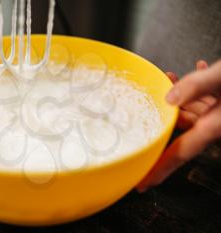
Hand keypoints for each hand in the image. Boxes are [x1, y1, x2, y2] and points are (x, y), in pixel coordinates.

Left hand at [137, 60, 220, 191]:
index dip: (160, 169)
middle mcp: (216, 125)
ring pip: (193, 112)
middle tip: (147, 106)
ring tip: (169, 77)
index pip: (179, 153)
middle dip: (165, 117)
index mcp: (215, 127)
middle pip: (182, 130)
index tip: (142, 182)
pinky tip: (196, 70)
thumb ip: (197, 85)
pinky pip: (207, 100)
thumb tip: (169, 97)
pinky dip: (197, 88)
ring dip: (180, 97)